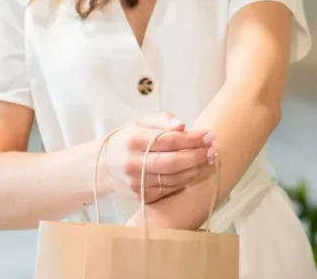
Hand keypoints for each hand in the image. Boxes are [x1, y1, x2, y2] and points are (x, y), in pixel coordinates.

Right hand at [97, 113, 215, 203]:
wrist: (102, 166)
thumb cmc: (128, 140)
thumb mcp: (141, 123)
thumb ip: (163, 120)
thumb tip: (183, 125)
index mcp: (134, 140)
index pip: (169, 140)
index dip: (192, 139)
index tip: (210, 135)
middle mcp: (133, 163)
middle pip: (173, 162)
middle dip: (198, 156)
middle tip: (214, 149)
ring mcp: (136, 182)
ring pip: (173, 178)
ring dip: (195, 169)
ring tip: (208, 158)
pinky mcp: (140, 196)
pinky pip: (168, 189)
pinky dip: (184, 180)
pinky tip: (194, 171)